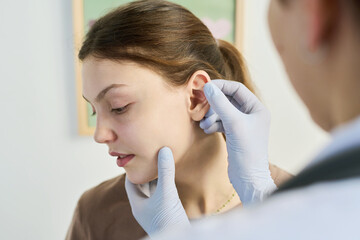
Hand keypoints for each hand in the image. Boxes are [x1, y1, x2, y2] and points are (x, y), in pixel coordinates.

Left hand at [125, 147, 189, 236]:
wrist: (181, 239)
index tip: (140, 156)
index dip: (134, 169)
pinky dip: (165, 186)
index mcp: (137, 204)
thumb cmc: (168, 219)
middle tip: (151, 157)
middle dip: (146, 173)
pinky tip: (171, 179)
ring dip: (156, 179)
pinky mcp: (166, 213)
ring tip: (161, 164)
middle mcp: (144, 208)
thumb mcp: (167, 192)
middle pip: (141, 186)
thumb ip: (165, 171)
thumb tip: (164, 149)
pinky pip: (162, 196)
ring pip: (153, 191)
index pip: (130, 183)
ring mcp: (155, 211)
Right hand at [200, 79, 276, 205]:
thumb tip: (208, 86)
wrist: (248, 178)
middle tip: (202, 108)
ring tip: (204, 124)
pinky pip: (221, 122)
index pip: (237, 89)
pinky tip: (207, 129)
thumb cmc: (247, 151)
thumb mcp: (233, 124)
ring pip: (223, 112)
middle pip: (228, 100)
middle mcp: (251, 115)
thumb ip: (220, 103)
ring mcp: (243, 125)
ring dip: (211, 116)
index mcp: (257, 108)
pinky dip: (213, 124)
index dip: (220, 86)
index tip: (204, 88)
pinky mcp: (235, 134)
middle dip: (214, 104)